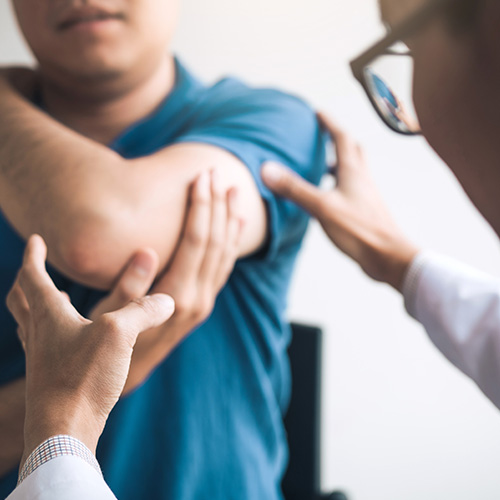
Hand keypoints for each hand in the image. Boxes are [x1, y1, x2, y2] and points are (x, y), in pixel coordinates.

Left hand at [6, 235, 174, 463]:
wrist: (64, 431)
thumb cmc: (83, 378)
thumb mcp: (119, 334)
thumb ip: (144, 310)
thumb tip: (168, 299)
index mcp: (49, 315)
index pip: (33, 276)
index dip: (35, 256)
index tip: (36, 240)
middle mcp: (40, 333)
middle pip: (22, 300)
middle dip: (28, 280)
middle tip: (36, 269)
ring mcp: (43, 358)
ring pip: (31, 323)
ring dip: (37, 306)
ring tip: (54, 300)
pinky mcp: (52, 378)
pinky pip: (45, 345)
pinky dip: (52, 331)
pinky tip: (73, 340)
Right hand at [88, 170, 244, 392]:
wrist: (128, 375)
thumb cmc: (109, 342)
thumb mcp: (110, 315)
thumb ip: (130, 285)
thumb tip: (147, 251)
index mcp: (176, 295)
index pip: (196, 241)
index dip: (201, 206)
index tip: (202, 177)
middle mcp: (197, 298)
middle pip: (215, 241)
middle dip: (217, 205)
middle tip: (218, 173)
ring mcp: (204, 302)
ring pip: (225, 253)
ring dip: (230, 220)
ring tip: (234, 191)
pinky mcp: (204, 304)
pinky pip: (224, 267)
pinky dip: (232, 243)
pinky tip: (236, 225)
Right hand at [261, 113, 418, 290]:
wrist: (387, 257)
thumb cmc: (359, 230)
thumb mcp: (322, 207)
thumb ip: (295, 188)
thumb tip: (267, 169)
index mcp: (353, 171)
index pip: (341, 138)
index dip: (329, 123)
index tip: (317, 113)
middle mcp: (362, 179)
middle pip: (353, 150)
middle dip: (337, 139)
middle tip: (323, 135)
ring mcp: (365, 195)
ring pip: (353, 170)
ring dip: (339, 162)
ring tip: (322, 164)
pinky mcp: (365, 211)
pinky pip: (351, 189)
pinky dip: (339, 184)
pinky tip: (328, 197)